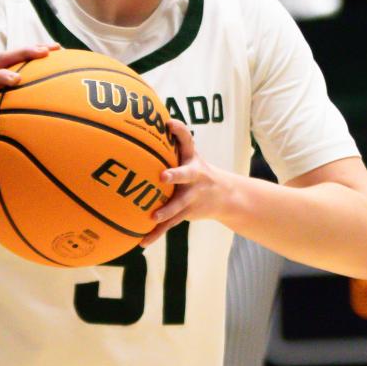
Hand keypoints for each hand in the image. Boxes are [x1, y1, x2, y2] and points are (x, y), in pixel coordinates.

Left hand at [143, 118, 238, 244]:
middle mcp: (194, 175)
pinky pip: (170, 224)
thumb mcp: (189, 155)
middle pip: (186, 174)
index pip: (187, 140)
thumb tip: (140, 124)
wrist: (226, 195)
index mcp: (191, 159)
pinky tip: (142, 242)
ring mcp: (193, 195)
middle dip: (175, 175)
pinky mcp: (188, 212)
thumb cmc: (196, 170)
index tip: (168, 123)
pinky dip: (156, 234)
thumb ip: (170, 142)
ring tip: (153, 217)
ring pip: (179, 204)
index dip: (179, 131)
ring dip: (167, 210)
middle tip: (162, 176)